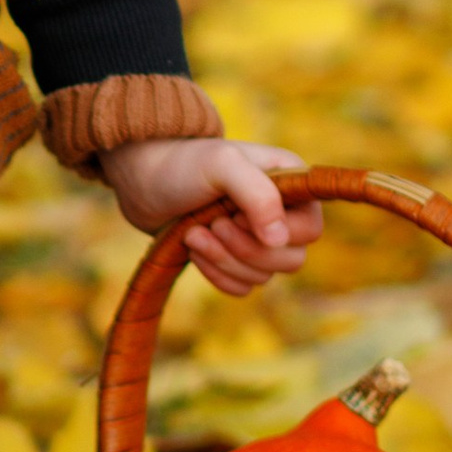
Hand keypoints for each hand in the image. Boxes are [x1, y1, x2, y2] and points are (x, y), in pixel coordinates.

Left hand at [99, 135, 321, 293]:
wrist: (142, 179)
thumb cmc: (183, 165)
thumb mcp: (222, 164)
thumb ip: (258, 194)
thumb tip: (280, 240)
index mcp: (291, 184)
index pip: (309, 230)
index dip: (275, 232)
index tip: (234, 215)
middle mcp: (282, 212)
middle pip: (290, 260)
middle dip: (244, 249)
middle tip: (211, 224)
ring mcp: (258, 237)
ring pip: (264, 276)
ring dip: (224, 260)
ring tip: (193, 232)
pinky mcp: (234, 258)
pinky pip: (242, 287)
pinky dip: (216, 274)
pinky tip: (192, 247)